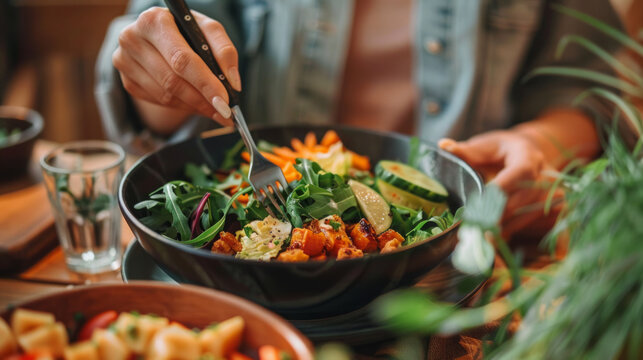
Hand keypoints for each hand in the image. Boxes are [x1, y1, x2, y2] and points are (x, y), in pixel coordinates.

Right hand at [113, 7, 239, 126]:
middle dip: (202, 100)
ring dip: (194, 106)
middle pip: (173, 81)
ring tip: (214, 108)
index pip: (181, 59)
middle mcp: (132, 38)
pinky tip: (195, 103)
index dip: (205, 83)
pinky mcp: (127, 81)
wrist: (158, 34)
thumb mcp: (207, 30)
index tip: (224, 101)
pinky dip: (182, 106)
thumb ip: (224, 51)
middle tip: (225, 112)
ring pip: (166, 96)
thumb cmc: (185, 30)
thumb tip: (233, 83)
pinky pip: (159, 102)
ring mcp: (125, 61)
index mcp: (154, 20)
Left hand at [439, 131, 562, 237]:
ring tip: (478, 238)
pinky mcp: (547, 210)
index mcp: (528, 155)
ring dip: (503, 228)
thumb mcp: (483, 146)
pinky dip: (509, 232)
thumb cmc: (500, 151)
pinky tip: (491, 240)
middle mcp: (544, 175)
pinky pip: (530, 225)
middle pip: (523, 198)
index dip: (503, 187)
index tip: (481, 202)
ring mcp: (548, 194)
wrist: (526, 156)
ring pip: (526, 215)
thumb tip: (444, 145)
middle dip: (498, 214)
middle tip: (474, 227)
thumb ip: (465, 150)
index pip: (521, 171)